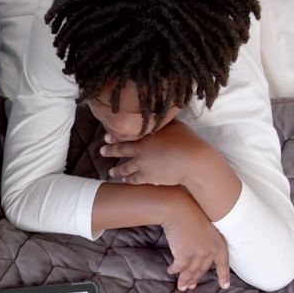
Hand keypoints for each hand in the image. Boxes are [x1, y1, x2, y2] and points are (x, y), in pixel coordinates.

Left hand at [100, 121, 216, 186]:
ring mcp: (142, 165)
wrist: (193, 161)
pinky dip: (128, 180)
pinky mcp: (148, 177)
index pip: (126, 135)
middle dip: (109, 151)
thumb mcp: (176, 125)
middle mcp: (140, 150)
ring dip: (116, 170)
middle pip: (121, 150)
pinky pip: (134, 180)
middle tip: (101, 151)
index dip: (115, 137)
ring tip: (110, 171)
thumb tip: (164, 111)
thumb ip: (166, 120)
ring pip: (124, 168)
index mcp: (145, 136)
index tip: (106, 137)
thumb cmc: (187, 141)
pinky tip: (124, 181)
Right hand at [161, 193, 230, 291]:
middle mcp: (211, 250)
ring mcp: (198, 253)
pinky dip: (174, 269)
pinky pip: (179, 267)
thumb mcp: (205, 227)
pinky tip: (171, 270)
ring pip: (191, 271)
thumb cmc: (190, 212)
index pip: (223, 262)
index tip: (224, 286)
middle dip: (195, 279)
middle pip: (203, 269)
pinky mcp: (185, 255)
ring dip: (184, 280)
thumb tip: (197, 254)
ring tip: (181, 286)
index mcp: (219, 243)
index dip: (223, 275)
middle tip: (189, 287)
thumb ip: (204, 241)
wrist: (178, 208)